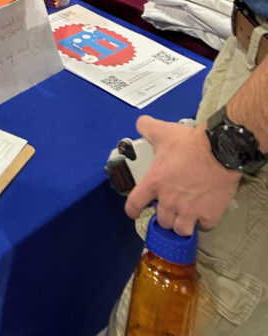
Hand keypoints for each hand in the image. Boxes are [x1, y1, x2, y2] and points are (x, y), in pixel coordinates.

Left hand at [126, 117, 239, 234]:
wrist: (220, 150)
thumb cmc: (191, 143)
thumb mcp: (162, 131)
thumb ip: (146, 127)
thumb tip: (140, 124)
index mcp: (155, 182)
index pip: (135, 204)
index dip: (133, 210)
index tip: (135, 211)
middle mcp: (170, 200)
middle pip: (162, 221)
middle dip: (165, 215)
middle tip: (170, 206)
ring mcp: (190, 210)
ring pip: (180, 230)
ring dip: (181, 224)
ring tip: (184, 214)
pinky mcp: (209, 214)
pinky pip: (203, 227)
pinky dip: (202, 222)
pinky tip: (202, 212)